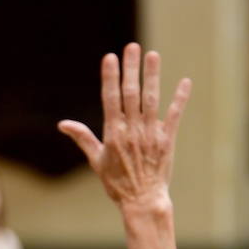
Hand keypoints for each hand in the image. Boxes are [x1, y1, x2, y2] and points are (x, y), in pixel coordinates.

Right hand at [58, 43, 189, 209]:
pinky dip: (180, 99)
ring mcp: (151, 134)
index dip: (110, 77)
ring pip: (151, 100)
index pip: (111, 99)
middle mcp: (132, 131)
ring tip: (152, 55)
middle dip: (131, 69)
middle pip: (131, 94)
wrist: (142, 201)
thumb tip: (63, 124)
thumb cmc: (117, 182)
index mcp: (113, 134)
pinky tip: (185, 82)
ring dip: (152, 76)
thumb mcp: (96, 160)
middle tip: (131, 47)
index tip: (110, 58)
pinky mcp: (167, 140)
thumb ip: (83, 138)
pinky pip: (174, 115)